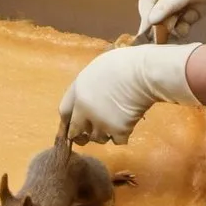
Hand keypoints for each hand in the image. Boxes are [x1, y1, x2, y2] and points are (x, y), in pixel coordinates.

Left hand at [59, 43, 199, 144]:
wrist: (142, 74)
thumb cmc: (122, 64)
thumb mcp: (95, 69)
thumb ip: (87, 86)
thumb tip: (88, 95)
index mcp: (78, 91)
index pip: (64, 112)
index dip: (67, 120)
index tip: (69, 125)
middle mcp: (84, 110)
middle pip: (75, 131)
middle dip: (80, 134)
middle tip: (85, 137)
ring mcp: (101, 122)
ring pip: (97, 138)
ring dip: (103, 135)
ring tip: (112, 125)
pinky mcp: (118, 131)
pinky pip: (117, 141)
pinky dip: (121, 136)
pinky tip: (127, 126)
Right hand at [137, 0, 205, 38]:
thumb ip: (167, 5)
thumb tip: (150, 19)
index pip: (147, 3)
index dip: (146, 18)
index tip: (147, 34)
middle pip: (157, 13)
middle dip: (163, 24)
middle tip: (166, 35)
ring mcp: (177, 1)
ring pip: (169, 20)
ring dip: (175, 26)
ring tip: (182, 29)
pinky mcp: (188, 9)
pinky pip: (181, 22)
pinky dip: (184, 26)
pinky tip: (188, 26)